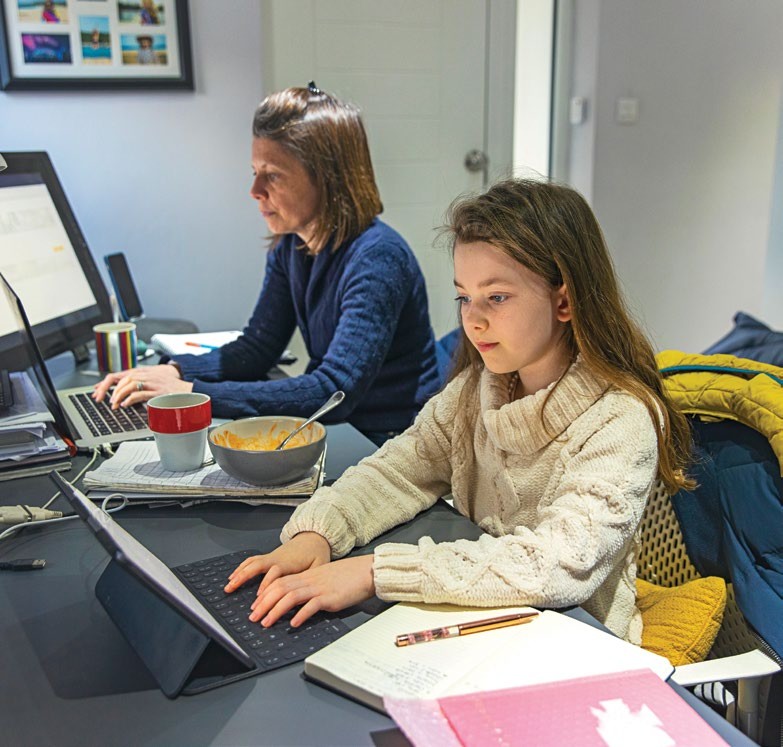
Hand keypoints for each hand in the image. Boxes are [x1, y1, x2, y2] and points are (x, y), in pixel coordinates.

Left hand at [92, 364, 191, 408]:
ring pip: (129, 384)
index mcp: (142, 373)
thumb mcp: (152, 383)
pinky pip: (139, 393)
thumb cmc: (169, 389)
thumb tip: (121, 395)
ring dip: (119, 394)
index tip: (96, 392)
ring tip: (114, 404)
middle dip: (108, 389)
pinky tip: (126, 404)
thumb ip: (137, 386)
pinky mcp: (157, 391)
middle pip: (121, 378)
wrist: (187, 391)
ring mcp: (151, 382)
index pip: (118, 375)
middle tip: (103, 400)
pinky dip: (130, 399)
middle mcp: (145, 375)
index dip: (105, 383)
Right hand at [224, 532, 331, 594]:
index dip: (266, 584)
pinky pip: (251, 561)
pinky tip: (233, 576)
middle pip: (256, 567)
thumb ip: (312, 578)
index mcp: (289, 562)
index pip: (274, 573)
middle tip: (232, 590)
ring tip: (228, 586)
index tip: (259, 596)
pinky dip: (241, 568)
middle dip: (243, 579)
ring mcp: (271, 557)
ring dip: (239, 574)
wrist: (314, 537)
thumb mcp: (320, 565)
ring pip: (251, 563)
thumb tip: (306, 591)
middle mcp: (276, 559)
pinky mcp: (268, 557)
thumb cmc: (317, 553)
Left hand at [248, 554, 375, 627]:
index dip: (264, 594)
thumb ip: (310, 587)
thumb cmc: (348, 576)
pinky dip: (301, 615)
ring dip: (276, 610)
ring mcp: (320, 588)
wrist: (367, 571)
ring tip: (266, 622)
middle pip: (280, 588)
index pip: (280, 582)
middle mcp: (310, 580)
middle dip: (263, 603)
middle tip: (253, 617)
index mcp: (308, 576)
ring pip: (291, 596)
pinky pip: (312, 605)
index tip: (255, 605)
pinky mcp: (331, 597)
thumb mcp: (324, 578)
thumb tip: (296, 601)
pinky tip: (293, 624)